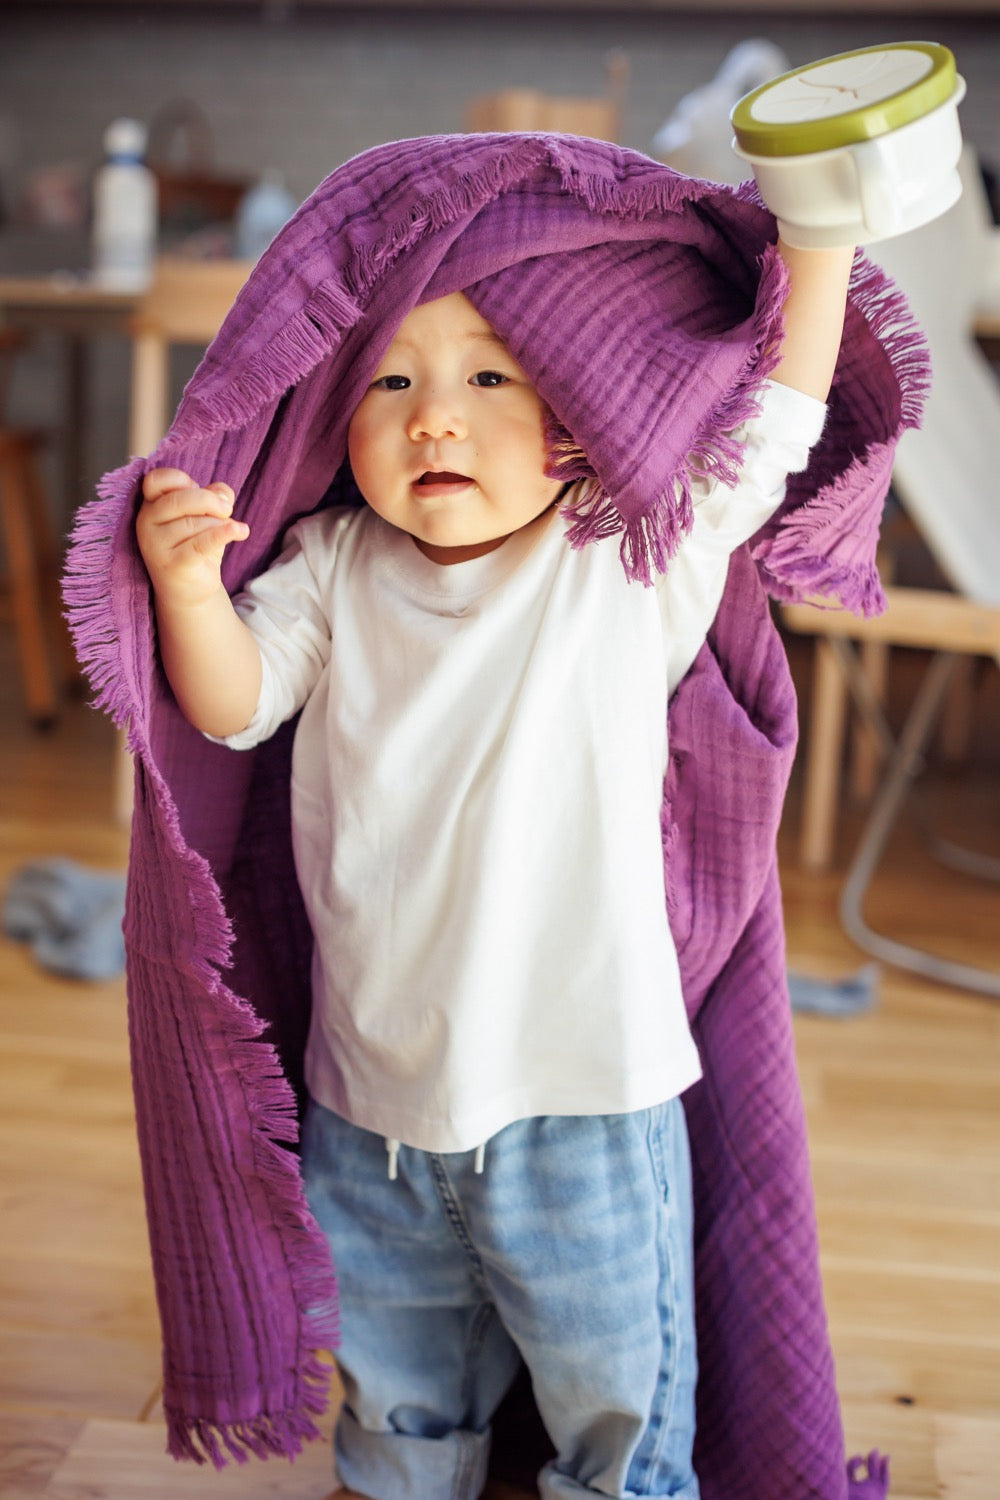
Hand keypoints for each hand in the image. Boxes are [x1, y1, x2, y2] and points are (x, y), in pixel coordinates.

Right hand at [136, 467, 248, 607]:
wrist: (188, 589)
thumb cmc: (194, 544)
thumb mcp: (205, 515)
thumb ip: (214, 496)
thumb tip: (223, 494)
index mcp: (151, 505)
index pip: (156, 480)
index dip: (180, 479)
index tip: (198, 488)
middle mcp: (147, 523)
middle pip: (179, 499)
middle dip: (210, 501)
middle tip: (227, 510)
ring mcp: (156, 546)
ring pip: (196, 523)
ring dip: (220, 525)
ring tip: (228, 531)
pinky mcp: (173, 565)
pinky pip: (201, 544)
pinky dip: (223, 535)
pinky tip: (240, 531)